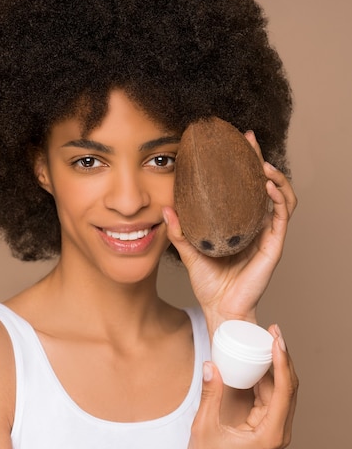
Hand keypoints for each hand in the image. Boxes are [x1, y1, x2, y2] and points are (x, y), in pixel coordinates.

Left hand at [163, 132, 296, 333]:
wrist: (218, 307)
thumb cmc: (208, 283)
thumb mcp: (189, 252)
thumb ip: (180, 232)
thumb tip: (166, 209)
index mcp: (240, 225)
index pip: (246, 188)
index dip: (245, 165)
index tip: (236, 142)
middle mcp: (257, 226)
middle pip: (265, 186)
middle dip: (260, 160)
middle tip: (248, 141)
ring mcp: (267, 235)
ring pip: (281, 197)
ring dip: (275, 177)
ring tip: (262, 163)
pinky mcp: (273, 246)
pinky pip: (282, 217)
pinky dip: (278, 198)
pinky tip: (266, 186)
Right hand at [187, 325, 297, 448]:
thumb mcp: (205, 426)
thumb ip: (210, 395)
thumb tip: (211, 364)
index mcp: (271, 433)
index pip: (285, 390)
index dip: (282, 360)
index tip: (275, 339)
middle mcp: (279, 431)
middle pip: (289, 387)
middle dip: (282, 356)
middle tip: (272, 330)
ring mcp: (273, 429)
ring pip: (282, 390)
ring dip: (276, 365)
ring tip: (267, 339)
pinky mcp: (265, 427)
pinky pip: (270, 396)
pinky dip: (265, 377)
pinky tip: (257, 360)